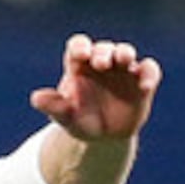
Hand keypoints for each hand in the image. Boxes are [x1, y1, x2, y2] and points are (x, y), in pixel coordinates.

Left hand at [32, 34, 161, 144]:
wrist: (103, 137)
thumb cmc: (80, 120)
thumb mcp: (64, 116)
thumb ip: (52, 106)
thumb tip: (35, 98)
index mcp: (79, 66)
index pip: (78, 46)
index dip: (80, 47)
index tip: (80, 54)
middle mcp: (102, 62)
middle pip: (103, 48)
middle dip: (102, 52)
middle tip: (101, 63)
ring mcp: (123, 69)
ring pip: (126, 52)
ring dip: (125, 53)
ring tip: (123, 59)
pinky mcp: (142, 80)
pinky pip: (149, 69)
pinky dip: (149, 73)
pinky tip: (145, 86)